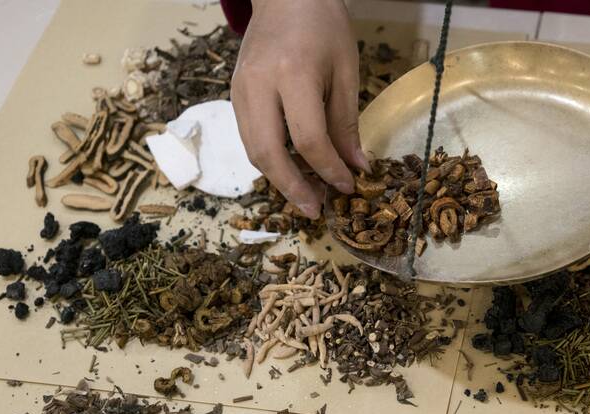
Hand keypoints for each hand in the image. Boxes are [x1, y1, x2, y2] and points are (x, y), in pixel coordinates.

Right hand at [231, 0, 368, 217]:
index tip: (348, 187)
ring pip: (253, 150)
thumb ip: (346, 123)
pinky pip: (249, 137)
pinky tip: (291, 171)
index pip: (309, 140)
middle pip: (269, 153)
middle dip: (293, 189)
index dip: (329, 171)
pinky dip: (269, 160)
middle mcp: (259, 85)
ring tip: (305, 196)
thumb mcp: (345, 72)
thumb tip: (354, 167)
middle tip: (315, 210)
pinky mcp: (235, 93)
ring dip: (278, 179)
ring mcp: (240, 89)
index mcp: (293, 74)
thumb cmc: (323, 26)